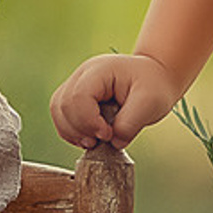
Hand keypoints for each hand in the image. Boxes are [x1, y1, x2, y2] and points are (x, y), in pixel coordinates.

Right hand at [50, 51, 182, 148]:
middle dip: (80, 129)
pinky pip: (62, 117)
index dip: (88, 121)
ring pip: (58, 111)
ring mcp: (76, 85)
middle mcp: (82, 75)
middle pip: (63, 105)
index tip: (108, 134)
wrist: (154, 78)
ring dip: (72, 132)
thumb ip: (130, 124)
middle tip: (103, 139)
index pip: (78, 96)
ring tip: (94, 141)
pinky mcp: (76, 98)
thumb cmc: (154, 85)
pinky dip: (72, 132)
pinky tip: (90, 138)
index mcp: (99, 70)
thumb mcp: (150, 103)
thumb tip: (113, 142)